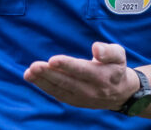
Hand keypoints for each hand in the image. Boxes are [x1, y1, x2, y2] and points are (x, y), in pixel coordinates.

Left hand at [23, 42, 139, 109]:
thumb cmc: (116, 67)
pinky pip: (57, 94)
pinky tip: (32, 78)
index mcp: (102, 77)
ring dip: (42, 81)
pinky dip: (44, 86)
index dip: (67, 65)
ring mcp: (81, 98)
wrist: (121, 93)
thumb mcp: (119, 55)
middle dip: (49, 74)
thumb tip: (95, 48)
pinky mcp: (74, 101)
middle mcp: (91, 90)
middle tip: (34, 66)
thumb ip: (108, 51)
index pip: (82, 71)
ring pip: (59, 90)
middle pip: (67, 82)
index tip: (53, 59)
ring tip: (29, 72)